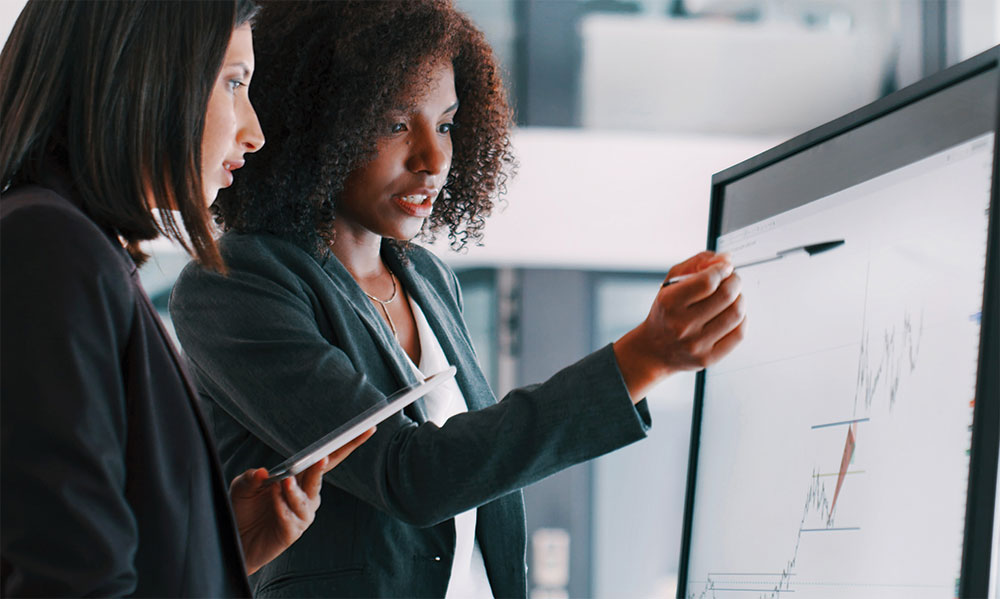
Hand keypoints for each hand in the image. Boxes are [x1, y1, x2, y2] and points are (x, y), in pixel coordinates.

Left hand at [229, 428, 374, 573]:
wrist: (235, 540)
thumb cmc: (243, 509)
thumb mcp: (241, 487)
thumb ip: (249, 478)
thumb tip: (261, 472)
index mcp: (301, 477)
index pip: (327, 458)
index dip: (347, 444)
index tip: (367, 429)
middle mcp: (307, 494)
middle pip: (320, 475)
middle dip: (323, 465)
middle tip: (322, 458)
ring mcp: (303, 513)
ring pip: (306, 497)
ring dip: (295, 489)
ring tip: (284, 482)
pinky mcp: (293, 531)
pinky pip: (290, 516)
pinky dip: (281, 505)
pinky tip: (273, 497)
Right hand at [613, 251, 745, 401]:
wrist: (654, 350)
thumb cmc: (665, 313)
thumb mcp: (671, 283)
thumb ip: (697, 264)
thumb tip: (726, 258)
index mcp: (669, 303)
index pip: (707, 281)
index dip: (722, 269)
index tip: (725, 267)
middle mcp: (682, 325)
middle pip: (726, 296)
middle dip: (735, 281)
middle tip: (733, 279)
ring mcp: (696, 344)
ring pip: (736, 314)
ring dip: (740, 299)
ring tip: (733, 297)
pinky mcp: (709, 358)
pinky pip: (739, 334)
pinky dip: (742, 319)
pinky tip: (732, 315)